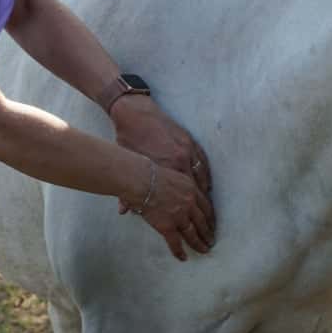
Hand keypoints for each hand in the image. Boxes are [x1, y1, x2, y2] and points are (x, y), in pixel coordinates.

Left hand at [111, 94, 213, 208]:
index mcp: (164, 169)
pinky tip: (207, 184)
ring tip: (207, 205)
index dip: (186, 208)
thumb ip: (128, 189)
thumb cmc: (129, 138)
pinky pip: (203, 161)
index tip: (189, 220)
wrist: (136, 112)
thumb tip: (124, 211)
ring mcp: (187, 149)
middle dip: (200, 205)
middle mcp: (179, 161)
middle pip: (195, 188)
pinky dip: (206, 174)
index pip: (180, 195)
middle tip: (204, 219)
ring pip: (202, 176)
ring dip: (205, 191)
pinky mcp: (190, 140)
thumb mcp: (129, 165)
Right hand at [130, 160, 215, 261]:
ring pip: (193, 233)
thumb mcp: (173, 173)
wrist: (142, 180)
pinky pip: (176, 242)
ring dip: (199, 243)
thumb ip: (178, 185)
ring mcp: (180, 216)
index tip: (212, 223)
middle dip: (208, 231)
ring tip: (204, 249)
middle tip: (212, 240)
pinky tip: (183, 258)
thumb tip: (176, 193)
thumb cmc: (151, 173)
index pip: (205, 206)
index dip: (210, 216)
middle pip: (203, 221)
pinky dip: (179, 251)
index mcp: (191, 189)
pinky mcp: (168, 226)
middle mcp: (189, 203)